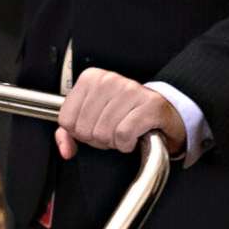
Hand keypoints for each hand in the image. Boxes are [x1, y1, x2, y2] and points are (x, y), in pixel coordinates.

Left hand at [55, 68, 183, 159]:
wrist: (162, 111)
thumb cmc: (125, 113)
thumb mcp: (92, 118)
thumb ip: (70, 133)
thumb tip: (65, 150)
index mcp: (90, 78)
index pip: (67, 120)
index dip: (79, 133)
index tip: (95, 127)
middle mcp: (109, 80)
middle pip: (84, 129)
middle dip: (97, 139)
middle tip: (111, 132)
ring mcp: (130, 90)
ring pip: (102, 133)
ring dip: (113, 143)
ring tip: (122, 133)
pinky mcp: (148, 105)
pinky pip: (123, 135)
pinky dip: (126, 144)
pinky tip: (132, 138)